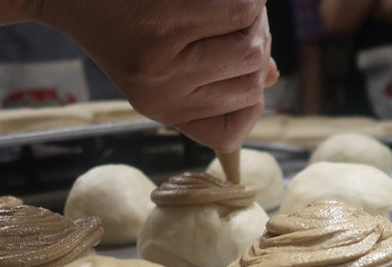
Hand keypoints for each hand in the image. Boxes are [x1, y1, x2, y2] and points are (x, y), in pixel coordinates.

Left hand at [36, 0, 277, 152]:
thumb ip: (214, 75)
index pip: (232, 129)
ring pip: (252, 48)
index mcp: (161, 110)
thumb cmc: (120, 19)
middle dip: (259, 48)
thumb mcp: (160, 62)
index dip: (252, 99)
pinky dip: (247, 0)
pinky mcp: (167, 22)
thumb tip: (272, 76)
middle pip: (251, 82)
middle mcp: (163, 95)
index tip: (247, 72)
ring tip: (236, 5)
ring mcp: (164, 60)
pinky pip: (241, 11)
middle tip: (245, 21)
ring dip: (256, 21)